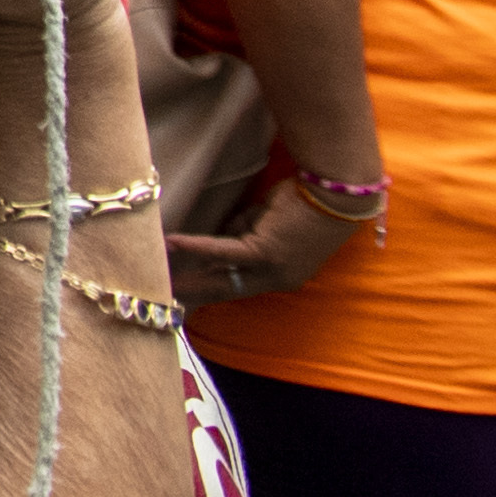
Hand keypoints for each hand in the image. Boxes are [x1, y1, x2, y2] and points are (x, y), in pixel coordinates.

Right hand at [168, 177, 363, 307]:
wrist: (335, 195)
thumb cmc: (306, 203)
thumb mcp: (268, 223)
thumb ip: (243, 233)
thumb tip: (217, 237)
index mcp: (279, 275)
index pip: (237, 286)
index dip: (208, 291)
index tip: (184, 299)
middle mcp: (275, 279)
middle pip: (225, 290)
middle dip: (194, 297)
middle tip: (164, 300)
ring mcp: (271, 269)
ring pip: (221, 278)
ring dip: (189, 279)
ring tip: (161, 281)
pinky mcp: (265, 251)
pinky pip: (224, 251)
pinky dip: (196, 248)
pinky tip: (171, 244)